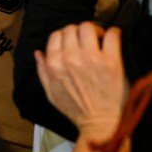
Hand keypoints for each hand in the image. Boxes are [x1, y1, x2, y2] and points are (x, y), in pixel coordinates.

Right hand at [35, 24, 127, 144]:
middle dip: (78, 32)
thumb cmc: (75, 110)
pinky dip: (113, 33)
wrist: (100, 124)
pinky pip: (112, 35)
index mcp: (54, 63)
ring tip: (99, 39)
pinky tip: (113, 39)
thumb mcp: (51, 93)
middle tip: (87, 40)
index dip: (65, 36)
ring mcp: (92, 58)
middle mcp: (71, 57)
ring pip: (89, 27)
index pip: (56, 35)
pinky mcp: (111, 62)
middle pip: (72, 28)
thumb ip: (42, 71)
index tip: (73, 42)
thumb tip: (38, 52)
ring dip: (94, 30)